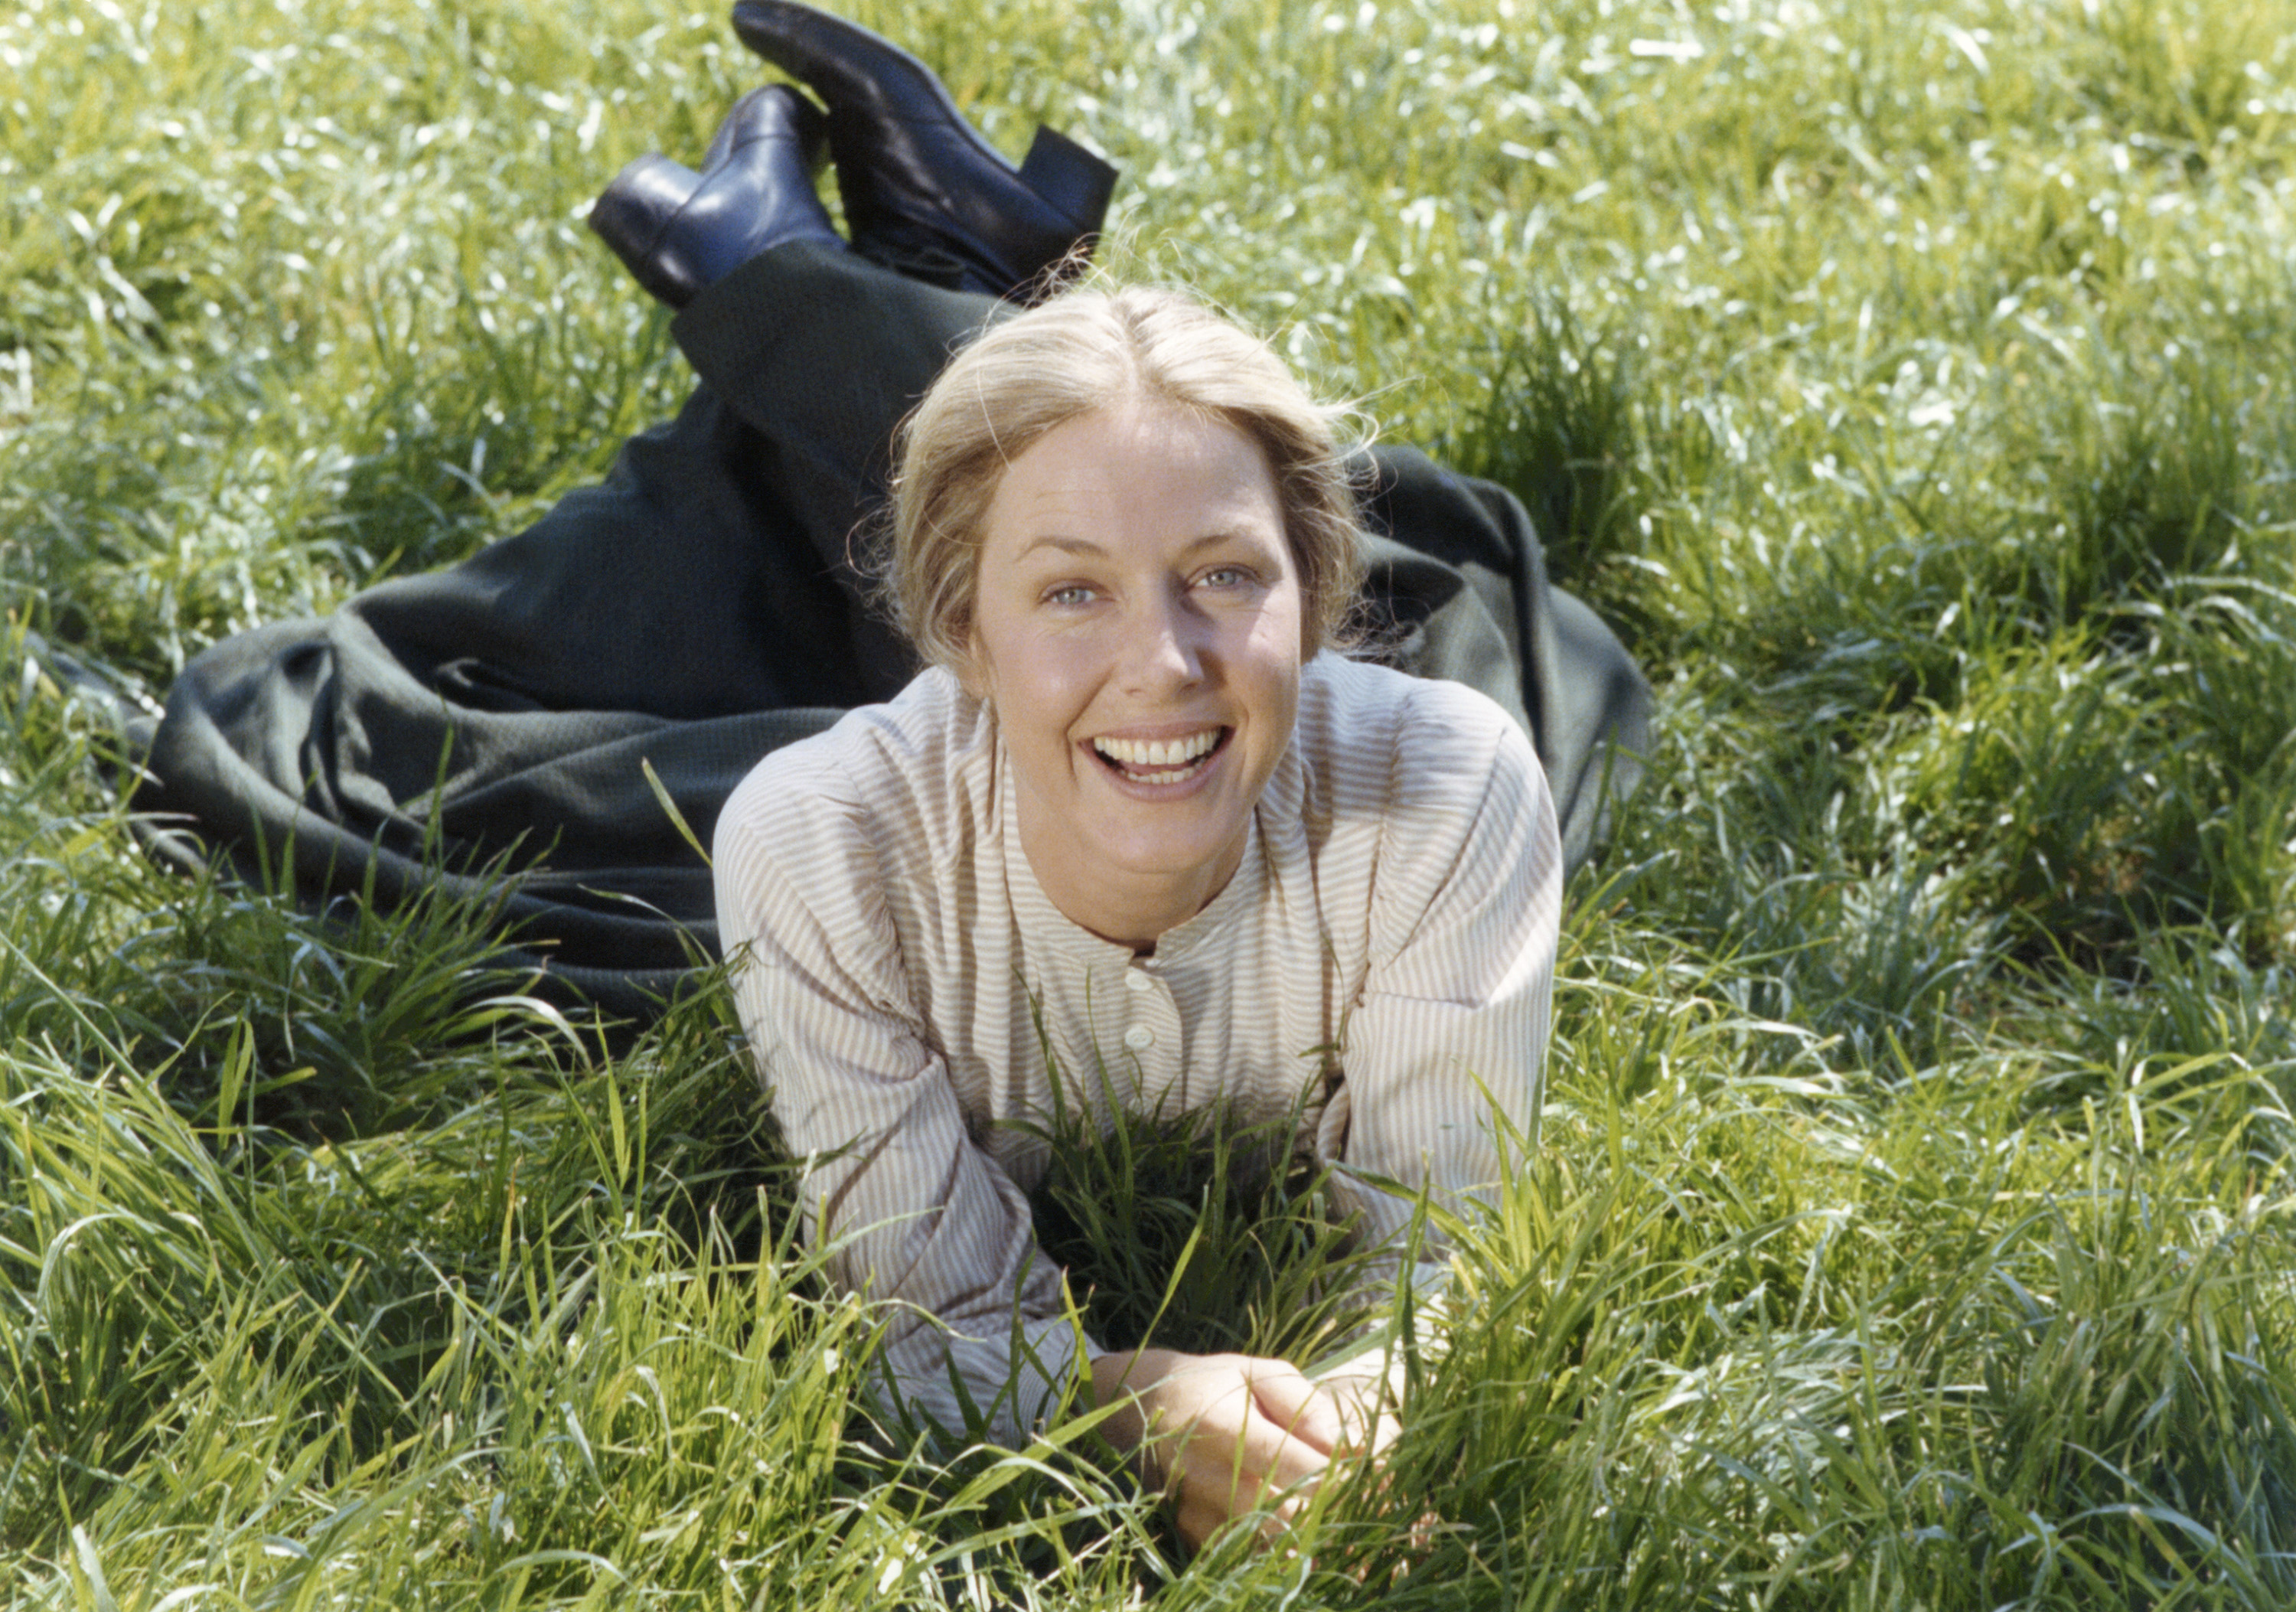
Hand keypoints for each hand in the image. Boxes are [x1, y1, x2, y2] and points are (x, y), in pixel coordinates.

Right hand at [1091, 1348, 1396, 1551]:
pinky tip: (1318, 1547)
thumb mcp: (1257, 1371)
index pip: (1293, 1465)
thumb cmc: (1210, 1383)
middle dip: (1339, 1523)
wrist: (1133, 1409)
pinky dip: (1285, 1554)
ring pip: (1269, 1545)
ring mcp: (1194, 1513)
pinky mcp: (1192, 1538)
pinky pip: (1248, 1555)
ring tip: (1364, 1545)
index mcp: (1220, 1425)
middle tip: (1390, 1528)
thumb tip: (1348, 1448)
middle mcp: (1202, 1475)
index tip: (1386, 1490)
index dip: (1343, 1483)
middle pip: (1286, 1516)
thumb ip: (1303, 1404)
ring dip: (1318, 1546)